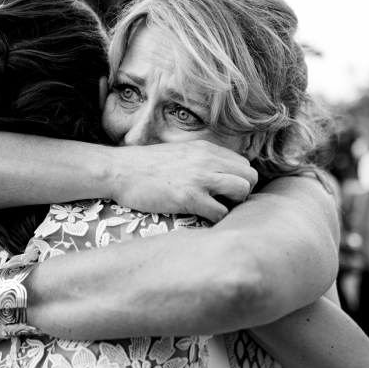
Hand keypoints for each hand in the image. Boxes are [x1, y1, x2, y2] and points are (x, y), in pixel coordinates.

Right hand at [111, 140, 258, 222]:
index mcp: (206, 148)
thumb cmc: (144, 166)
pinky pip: (220, 212)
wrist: (119, 170)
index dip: (239, 180)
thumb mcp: (179, 153)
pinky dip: (215, 219)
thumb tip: (217, 173)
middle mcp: (207, 160)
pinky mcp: (189, 197)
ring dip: (233, 205)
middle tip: (224, 202)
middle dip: (242, 193)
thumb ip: (201, 159)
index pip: (244, 164)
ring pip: (242, 191)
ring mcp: (199, 178)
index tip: (225, 191)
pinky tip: (201, 217)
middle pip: (250, 176)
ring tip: (215, 208)